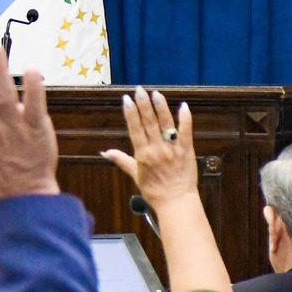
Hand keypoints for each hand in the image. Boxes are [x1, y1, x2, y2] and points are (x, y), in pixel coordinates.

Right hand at [102, 88, 196, 207]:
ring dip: (161, 108)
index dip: (130, 113)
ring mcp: (172, 149)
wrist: (175, 201)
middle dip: (143, 105)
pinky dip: (185, 119)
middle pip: (149, 123)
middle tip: (139, 90)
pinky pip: (186, 132)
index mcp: (143, 154)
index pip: (135, 129)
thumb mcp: (135, 175)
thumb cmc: (154, 190)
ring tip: (156, 94)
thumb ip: (121, 160)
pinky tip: (183, 106)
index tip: (126, 99)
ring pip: (166, 125)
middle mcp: (156, 150)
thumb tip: (105, 152)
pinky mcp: (187, 151)